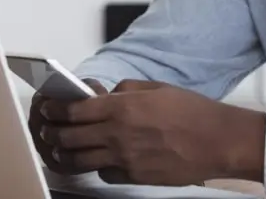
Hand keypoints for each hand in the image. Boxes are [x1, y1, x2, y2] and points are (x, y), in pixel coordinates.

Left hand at [39, 80, 265, 186]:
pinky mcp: (134, 177)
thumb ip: (126, 90)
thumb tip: (107, 95)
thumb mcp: (156, 88)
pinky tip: (97, 162)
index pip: (74, 110)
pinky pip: (104, 173)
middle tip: (48, 130)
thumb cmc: (193, 113)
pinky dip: (97, 167)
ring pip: (80, 161)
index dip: (55, 109)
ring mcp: (124, 159)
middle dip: (53, 133)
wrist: (218, 141)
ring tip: (60, 151)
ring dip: (65, 155)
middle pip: (70, 137)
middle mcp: (118, 135)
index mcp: (122, 108)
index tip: (48, 108)